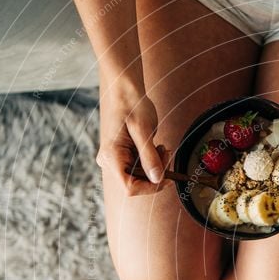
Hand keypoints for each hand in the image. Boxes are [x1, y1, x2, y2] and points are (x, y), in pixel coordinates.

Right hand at [97, 76, 169, 195]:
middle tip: (167, 154)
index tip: (168, 178)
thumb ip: (150, 157)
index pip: (130, 187)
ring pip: (141, 177)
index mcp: (111, 157)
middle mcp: (111, 162)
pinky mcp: (124, 156)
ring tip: (163, 148)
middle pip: (137, 183)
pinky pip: (141, 168)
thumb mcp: (143, 131)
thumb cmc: (132, 106)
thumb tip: (158, 180)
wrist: (126, 92)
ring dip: (157, 166)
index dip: (150, 187)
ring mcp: (117, 160)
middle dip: (156, 174)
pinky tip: (157, 147)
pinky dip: (154, 161)